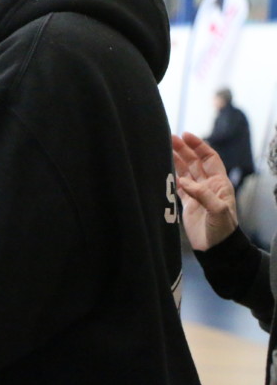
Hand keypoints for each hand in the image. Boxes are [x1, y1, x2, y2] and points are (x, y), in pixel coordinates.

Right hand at [171, 133, 237, 250]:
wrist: (216, 249)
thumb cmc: (222, 230)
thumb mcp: (218, 211)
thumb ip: (203, 195)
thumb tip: (185, 181)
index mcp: (219, 183)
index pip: (209, 158)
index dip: (199, 146)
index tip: (186, 136)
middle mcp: (208, 185)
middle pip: (195, 162)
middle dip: (183, 150)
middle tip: (169, 138)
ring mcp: (197, 194)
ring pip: (185, 172)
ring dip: (175, 160)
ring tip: (162, 149)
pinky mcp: (187, 204)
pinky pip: (177, 185)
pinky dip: (170, 176)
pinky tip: (162, 169)